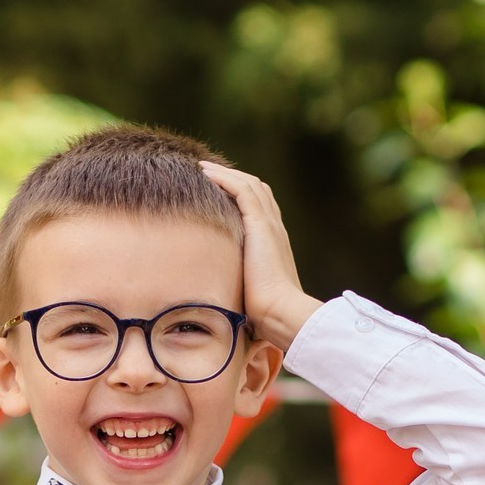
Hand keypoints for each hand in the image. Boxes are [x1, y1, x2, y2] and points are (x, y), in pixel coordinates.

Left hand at [201, 162, 321, 352]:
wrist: (281, 313)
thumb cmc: (267, 315)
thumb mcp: (252, 296)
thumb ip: (242, 290)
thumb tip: (226, 307)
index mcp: (274, 244)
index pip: (261, 208)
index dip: (242, 197)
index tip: (219, 193)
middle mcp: (274, 229)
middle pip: (257, 191)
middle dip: (234, 180)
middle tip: (208, 175)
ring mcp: (269, 225)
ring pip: (249, 185)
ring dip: (226, 174)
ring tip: (203, 170)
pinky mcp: (260, 224)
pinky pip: (242, 190)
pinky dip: (224, 178)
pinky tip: (205, 174)